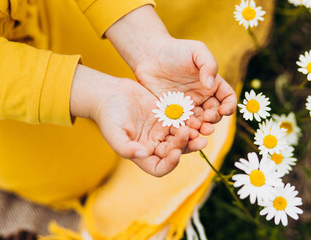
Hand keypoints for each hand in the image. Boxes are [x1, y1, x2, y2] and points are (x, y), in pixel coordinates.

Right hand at [70, 65, 206, 176]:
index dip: (170, 164)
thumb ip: (126, 147)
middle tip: (197, 139)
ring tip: (202, 129)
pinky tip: (197, 116)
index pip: (159, 168)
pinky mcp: (167, 117)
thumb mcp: (113, 132)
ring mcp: (161, 131)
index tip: (176, 153)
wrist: (110, 93)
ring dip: (192, 135)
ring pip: (181, 137)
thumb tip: (143, 155)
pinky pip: (181, 121)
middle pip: (174, 152)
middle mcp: (154, 145)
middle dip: (185, 147)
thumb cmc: (108, 115)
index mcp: (142, 154)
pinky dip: (189, 120)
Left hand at [105, 5, 236, 134]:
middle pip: (214, 114)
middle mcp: (202, 98)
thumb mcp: (197, 50)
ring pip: (198, 122)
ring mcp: (187, 107)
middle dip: (213, 120)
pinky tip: (181, 129)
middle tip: (207, 121)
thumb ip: (208, 65)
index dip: (229, 106)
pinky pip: (180, 124)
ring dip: (199, 128)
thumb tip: (211, 86)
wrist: (150, 55)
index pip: (228, 98)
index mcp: (213, 85)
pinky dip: (183, 128)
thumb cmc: (176, 50)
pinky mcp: (172, 113)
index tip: (224, 110)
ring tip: (195, 128)